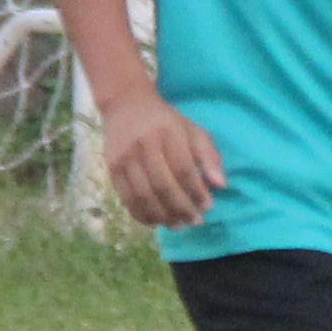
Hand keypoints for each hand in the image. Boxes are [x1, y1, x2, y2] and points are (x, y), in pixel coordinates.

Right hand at [97, 90, 226, 228]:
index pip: (184, 169)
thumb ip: (208, 155)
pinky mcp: (111, 169)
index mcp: (167, 133)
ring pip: (144, 196)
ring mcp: (124, 158)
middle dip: (181, 209)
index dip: (196, 191)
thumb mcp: (192, 130)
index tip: (207, 205)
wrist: (125, 105)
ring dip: (162, 216)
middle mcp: (143, 145)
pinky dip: (141, 214)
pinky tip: (155, 221)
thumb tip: (220, 184)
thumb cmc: (166, 121)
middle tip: (194, 221)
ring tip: (177, 225)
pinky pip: (126, 199)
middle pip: (163, 186)